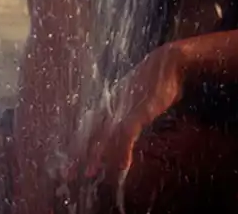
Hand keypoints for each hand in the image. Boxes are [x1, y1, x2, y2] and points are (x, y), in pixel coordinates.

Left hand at [80, 43, 187, 180]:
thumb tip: (122, 126)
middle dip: (79, 154)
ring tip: (90, 174)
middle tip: (67, 174)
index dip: (79, 145)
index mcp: (109, 103)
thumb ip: (126, 111)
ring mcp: (125, 108)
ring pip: (106, 135)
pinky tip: (122, 167)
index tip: (70, 162)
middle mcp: (112, 106)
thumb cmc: (154, 80)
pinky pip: (128, 134)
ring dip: (97, 155)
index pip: (89, 127)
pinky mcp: (140, 111)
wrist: (170, 62)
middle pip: (91, 133)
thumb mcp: (135, 97)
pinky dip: (123, 151)